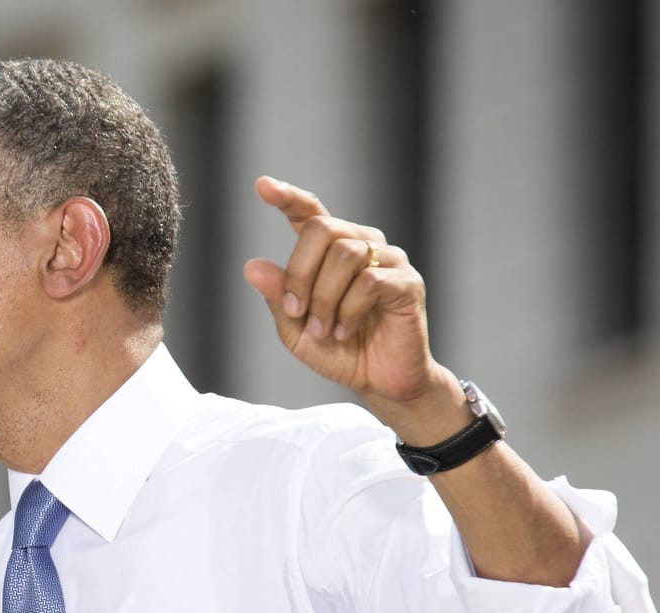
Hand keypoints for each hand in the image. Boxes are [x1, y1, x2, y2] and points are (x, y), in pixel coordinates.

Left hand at [242, 176, 439, 404]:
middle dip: (300, 273)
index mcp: (331, 251)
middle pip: (322, 228)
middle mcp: (362, 245)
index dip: (287, 197)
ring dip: (324, 298)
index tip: (262, 185)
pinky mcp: (407, 282)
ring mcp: (388, 260)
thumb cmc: (338, 350)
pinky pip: (369, 282)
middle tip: (296, 312)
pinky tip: (344, 331)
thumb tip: (252, 266)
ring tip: (324, 330)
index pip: (310, 213)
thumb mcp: (295, 329)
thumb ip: (277, 297)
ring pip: (345, 254)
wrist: (380, 381)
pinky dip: (348, 310)